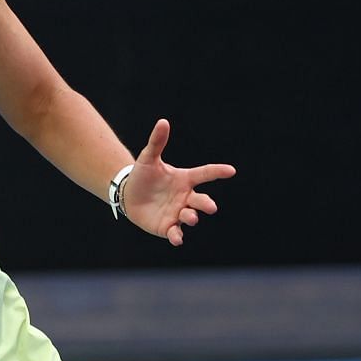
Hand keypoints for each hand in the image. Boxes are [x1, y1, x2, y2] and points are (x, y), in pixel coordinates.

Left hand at [120, 119, 236, 246]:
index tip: (231, 170)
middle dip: (206, 204)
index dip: (217, 172)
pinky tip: (177, 239)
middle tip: (210, 207)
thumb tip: (162, 121)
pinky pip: (175, 233)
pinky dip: (177, 236)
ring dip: (191, 218)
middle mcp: (185, 197)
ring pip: (190, 217)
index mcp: (185, 179)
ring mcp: (177, 213)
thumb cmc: (143, 176)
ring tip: (190, 217)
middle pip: (201, 200)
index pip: (205, 173)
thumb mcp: (148, 158)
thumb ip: (157, 142)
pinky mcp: (167, 227)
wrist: (128, 195)